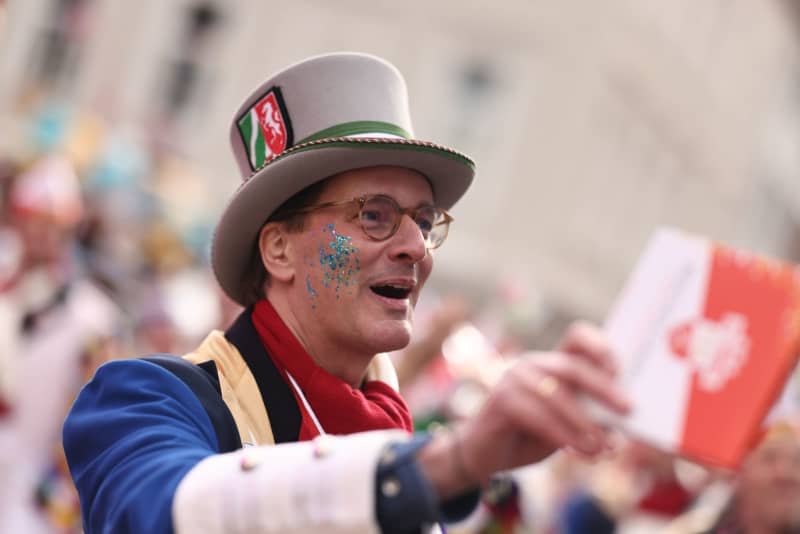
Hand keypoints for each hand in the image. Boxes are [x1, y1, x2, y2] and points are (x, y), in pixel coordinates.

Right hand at [418, 321, 630, 497]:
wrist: (485, 455)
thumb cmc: (530, 436)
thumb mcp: (565, 425)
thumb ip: (587, 417)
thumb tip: (621, 423)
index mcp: (552, 363)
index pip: (578, 337)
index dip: (600, 346)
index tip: (620, 370)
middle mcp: (533, 364)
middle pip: (573, 366)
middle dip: (604, 388)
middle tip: (627, 410)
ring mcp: (514, 378)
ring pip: (558, 395)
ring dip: (586, 423)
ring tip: (604, 447)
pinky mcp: (502, 399)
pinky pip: (540, 416)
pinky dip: (565, 435)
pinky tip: (579, 452)